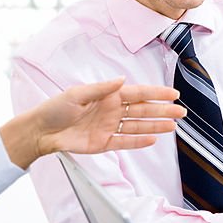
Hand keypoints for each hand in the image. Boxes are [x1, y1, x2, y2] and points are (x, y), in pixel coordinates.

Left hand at [0, 78, 184, 168]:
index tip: (173, 94)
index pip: (138, 93)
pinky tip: (154, 139)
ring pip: (138, 126)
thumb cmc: (55, 108)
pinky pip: (126, 142)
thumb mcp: (77, 94)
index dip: (156, 93)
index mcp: (108, 95)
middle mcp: (112, 110)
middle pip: (143, 110)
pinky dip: (140, 141)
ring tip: (174, 126)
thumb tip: (122, 80)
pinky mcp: (104, 143)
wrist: (41, 131)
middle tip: (181, 112)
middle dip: (163, 111)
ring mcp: (110, 127)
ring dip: (156, 126)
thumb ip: (102, 88)